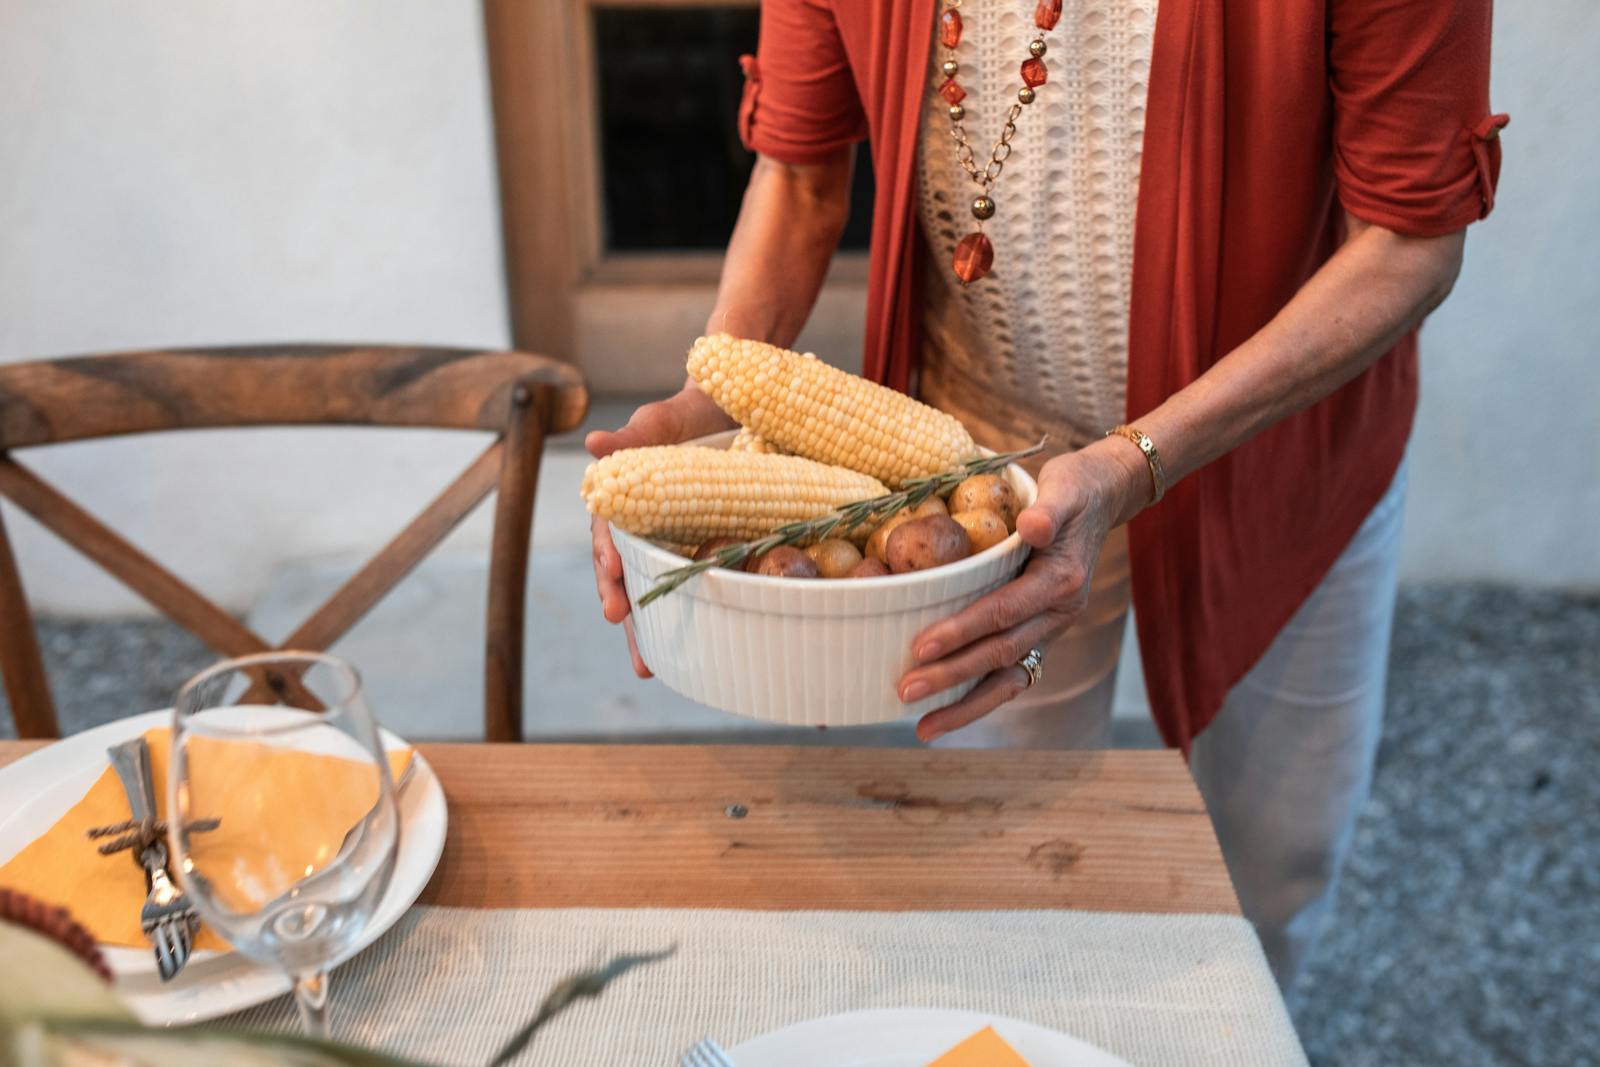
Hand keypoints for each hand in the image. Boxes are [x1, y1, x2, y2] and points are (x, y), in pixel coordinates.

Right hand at [588, 386, 735, 677]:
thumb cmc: (703, 406)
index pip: (611, 535)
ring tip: (651, 666)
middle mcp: (652, 521)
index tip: (614, 593)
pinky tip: (700, 644)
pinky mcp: (715, 543)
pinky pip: (702, 580)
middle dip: (628, 611)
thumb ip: (638, 433)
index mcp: (632, 495)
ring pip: (661, 583)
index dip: (610, 566)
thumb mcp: (673, 417)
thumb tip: (595, 445)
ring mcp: (683, 536)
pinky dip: (699, 610)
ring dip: (652, 626)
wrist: (749, 401)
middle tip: (636, 651)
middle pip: (630, 571)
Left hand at [898, 440, 1149, 741]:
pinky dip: (979, 696)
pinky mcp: (1039, 633)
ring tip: (922, 729)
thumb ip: (1049, 509)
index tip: (920, 647)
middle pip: (1000, 653)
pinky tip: (944, 712)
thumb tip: (1032, 526)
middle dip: (951, 676)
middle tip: (904, 691)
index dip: (962, 630)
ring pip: (1007, 678)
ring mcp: (1049, 629)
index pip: (1003, 611)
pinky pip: (1009, 673)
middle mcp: (1058, 614)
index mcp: (1061, 581)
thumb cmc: (1075, 489)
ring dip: (965, 706)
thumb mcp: (1066, 487)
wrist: (1103, 499)